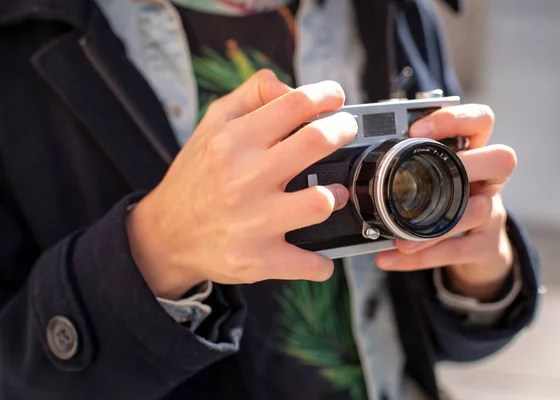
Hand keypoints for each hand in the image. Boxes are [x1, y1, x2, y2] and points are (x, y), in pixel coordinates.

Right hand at [126, 70, 357, 299]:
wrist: (165, 234)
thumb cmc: (197, 174)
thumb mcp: (213, 124)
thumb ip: (251, 96)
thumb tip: (289, 87)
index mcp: (233, 141)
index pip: (294, 104)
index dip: (326, 95)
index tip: (336, 97)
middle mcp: (243, 178)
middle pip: (316, 143)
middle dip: (343, 131)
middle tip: (346, 132)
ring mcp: (252, 222)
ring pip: (320, 203)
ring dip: (338, 196)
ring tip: (334, 193)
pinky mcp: (257, 260)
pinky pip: (307, 263)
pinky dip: (321, 263)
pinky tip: (320, 254)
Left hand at [375, 104, 515, 301]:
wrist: (474, 252)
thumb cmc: (444, 203)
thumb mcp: (433, 179)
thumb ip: (408, 166)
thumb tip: (360, 161)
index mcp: (472, 153)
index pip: (480, 120)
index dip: (453, 119)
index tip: (415, 132)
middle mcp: (488, 179)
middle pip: (502, 159)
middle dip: (468, 165)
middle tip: (432, 179)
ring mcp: (493, 212)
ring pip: (478, 212)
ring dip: (437, 227)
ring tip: (401, 239)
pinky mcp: (487, 246)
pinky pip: (457, 251)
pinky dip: (421, 258)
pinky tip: (390, 258)